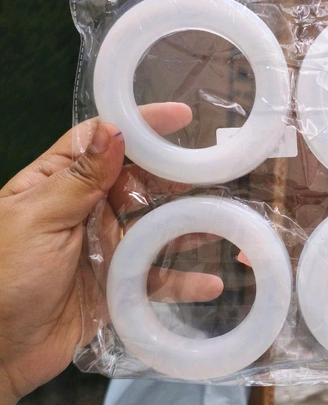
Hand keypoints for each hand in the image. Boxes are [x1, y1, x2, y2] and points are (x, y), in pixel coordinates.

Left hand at [0, 103, 222, 404]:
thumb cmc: (4, 276)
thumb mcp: (37, 220)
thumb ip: (78, 179)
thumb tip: (114, 131)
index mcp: (58, 184)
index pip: (101, 142)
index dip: (140, 126)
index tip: (180, 118)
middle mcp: (86, 211)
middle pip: (140, 184)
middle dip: (178, 178)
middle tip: (220, 173)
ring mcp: (106, 249)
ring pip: (155, 229)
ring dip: (190, 225)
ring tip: (229, 219)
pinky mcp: (119, 287)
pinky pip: (157, 279)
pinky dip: (184, 282)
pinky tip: (211, 283)